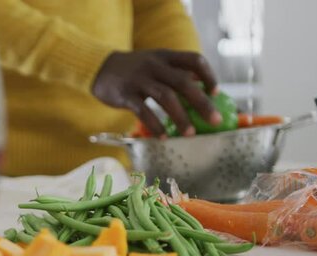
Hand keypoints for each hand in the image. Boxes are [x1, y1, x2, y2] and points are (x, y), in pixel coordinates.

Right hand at [92, 50, 219, 137]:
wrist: (100, 68)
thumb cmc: (135, 70)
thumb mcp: (156, 63)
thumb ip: (176, 72)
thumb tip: (203, 86)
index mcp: (165, 56)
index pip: (193, 59)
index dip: (208, 75)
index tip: (216, 92)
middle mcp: (154, 65)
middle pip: (183, 82)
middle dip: (202, 102)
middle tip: (215, 121)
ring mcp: (139, 79)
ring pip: (165, 97)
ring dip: (180, 117)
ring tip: (190, 133)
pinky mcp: (125, 94)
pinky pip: (143, 111)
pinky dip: (155, 125)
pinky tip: (163, 136)